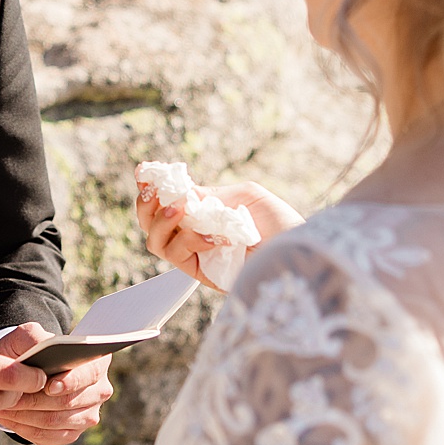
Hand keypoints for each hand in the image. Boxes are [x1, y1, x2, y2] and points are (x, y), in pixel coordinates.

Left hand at [0, 323, 115, 444]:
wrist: (22, 370)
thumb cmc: (27, 350)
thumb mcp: (26, 336)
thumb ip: (35, 339)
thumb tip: (43, 359)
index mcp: (97, 361)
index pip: (90, 374)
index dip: (71, 382)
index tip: (49, 386)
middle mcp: (99, 390)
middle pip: (70, 402)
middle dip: (36, 400)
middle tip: (11, 396)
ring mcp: (88, 414)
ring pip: (56, 421)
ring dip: (26, 415)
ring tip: (4, 406)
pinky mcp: (72, 432)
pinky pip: (48, 436)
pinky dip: (25, 428)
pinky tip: (9, 417)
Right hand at [136, 177, 304, 283]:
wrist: (299, 250)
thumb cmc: (279, 222)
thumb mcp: (242, 197)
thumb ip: (208, 194)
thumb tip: (177, 191)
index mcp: (202, 214)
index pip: (165, 202)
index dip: (149, 188)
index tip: (144, 171)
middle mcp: (193, 234)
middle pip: (149, 224)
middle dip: (146, 205)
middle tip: (156, 191)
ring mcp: (197, 255)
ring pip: (156, 242)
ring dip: (163, 221)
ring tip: (181, 208)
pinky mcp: (203, 273)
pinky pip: (179, 255)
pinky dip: (190, 239)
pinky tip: (213, 235)